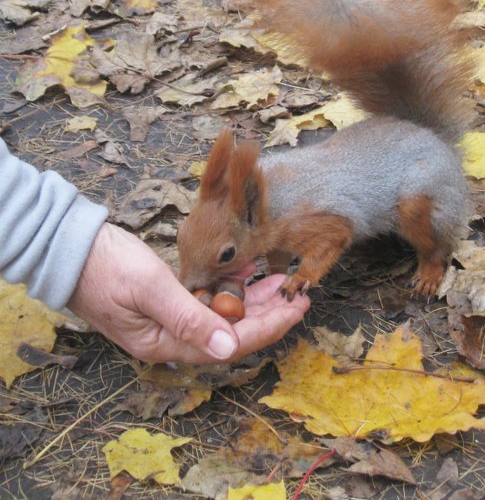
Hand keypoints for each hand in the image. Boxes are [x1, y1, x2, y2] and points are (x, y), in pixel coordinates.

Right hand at [67, 223, 309, 363]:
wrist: (70, 249)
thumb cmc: (107, 267)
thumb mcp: (149, 288)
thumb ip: (188, 318)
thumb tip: (227, 348)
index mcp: (167, 343)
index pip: (230, 344)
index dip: (268, 327)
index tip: (297, 309)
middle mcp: (172, 338)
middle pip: (232, 333)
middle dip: (269, 314)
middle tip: (300, 295)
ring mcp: (169, 320)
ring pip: (223, 317)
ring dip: (254, 301)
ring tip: (282, 284)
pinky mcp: (169, 302)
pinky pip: (209, 302)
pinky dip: (231, 289)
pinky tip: (248, 273)